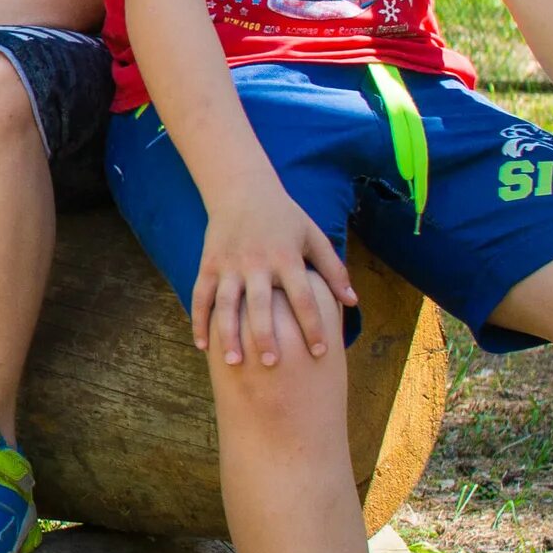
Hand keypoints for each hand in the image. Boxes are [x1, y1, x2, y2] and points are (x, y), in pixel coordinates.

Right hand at [191, 181, 352, 368]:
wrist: (242, 189)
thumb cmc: (284, 216)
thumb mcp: (313, 237)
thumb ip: (333, 269)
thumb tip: (353, 302)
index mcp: (286, 258)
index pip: (303, 298)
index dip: (312, 326)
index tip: (319, 352)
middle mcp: (256, 263)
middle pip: (261, 305)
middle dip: (265, 335)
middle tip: (272, 364)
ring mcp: (229, 264)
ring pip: (226, 304)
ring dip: (229, 334)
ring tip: (234, 363)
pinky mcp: (209, 264)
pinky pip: (201, 296)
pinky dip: (199, 321)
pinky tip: (203, 346)